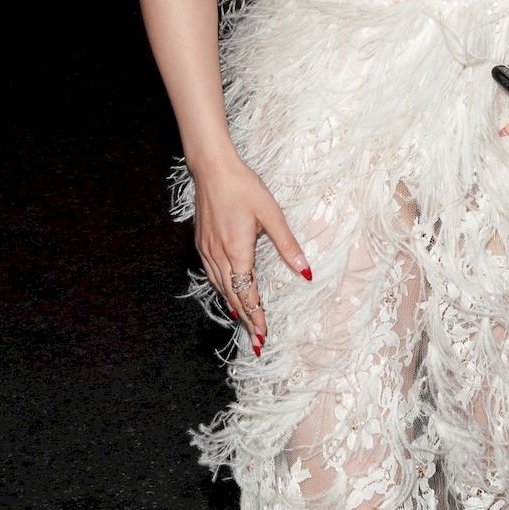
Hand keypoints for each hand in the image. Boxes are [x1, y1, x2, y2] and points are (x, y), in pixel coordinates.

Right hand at [190, 157, 312, 354]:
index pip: (247, 293)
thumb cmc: (243, 187)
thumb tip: (306, 272)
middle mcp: (219, 255)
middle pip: (233, 296)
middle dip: (246, 319)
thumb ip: (288, 246)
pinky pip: (212, 275)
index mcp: (237, 251)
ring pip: (220, 287)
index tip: (263, 335)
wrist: (212, 169)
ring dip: (233, 307)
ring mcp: (207, 250)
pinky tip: (228, 293)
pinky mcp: (202, 243)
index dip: (256, 316)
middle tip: (256, 340)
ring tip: (244, 323)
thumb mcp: (272, 214)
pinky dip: (222, 290)